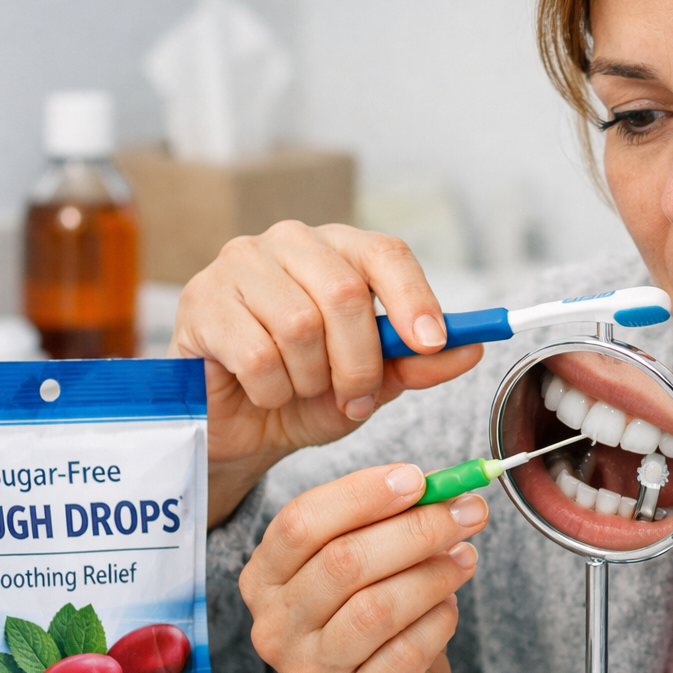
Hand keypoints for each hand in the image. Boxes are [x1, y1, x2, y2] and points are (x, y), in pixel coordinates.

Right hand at [171, 221, 483, 524]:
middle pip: (346, 292)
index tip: (433, 343)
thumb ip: (418, 364)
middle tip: (357, 400)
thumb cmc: (305, 394)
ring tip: (304, 392)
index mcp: (339, 250)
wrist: (238, 429)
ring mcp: (240, 264)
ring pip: (301, 324)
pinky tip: (267, 393)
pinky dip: (273, 389)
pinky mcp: (201, 301)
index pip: (385, 253)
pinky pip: (256, 353)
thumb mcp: (373, 386)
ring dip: (312, 379)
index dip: (414, 298)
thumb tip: (472, 348)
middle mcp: (289, 243)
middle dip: (360, 361)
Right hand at [238, 462, 486, 672]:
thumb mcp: (368, 557)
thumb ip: (390, 518)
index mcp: (266, 576)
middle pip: (344, 562)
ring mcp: (309, 672)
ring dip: (434, 574)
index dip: (363, 495)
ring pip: (376, 608)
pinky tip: (449, 607)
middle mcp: (276, 626)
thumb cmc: (374, 611)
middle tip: (466, 512)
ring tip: (464, 558)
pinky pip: (406, 653)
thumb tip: (442, 488)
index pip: (301, 522)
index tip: (417, 478)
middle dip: (416, 529)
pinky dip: (439, 621)